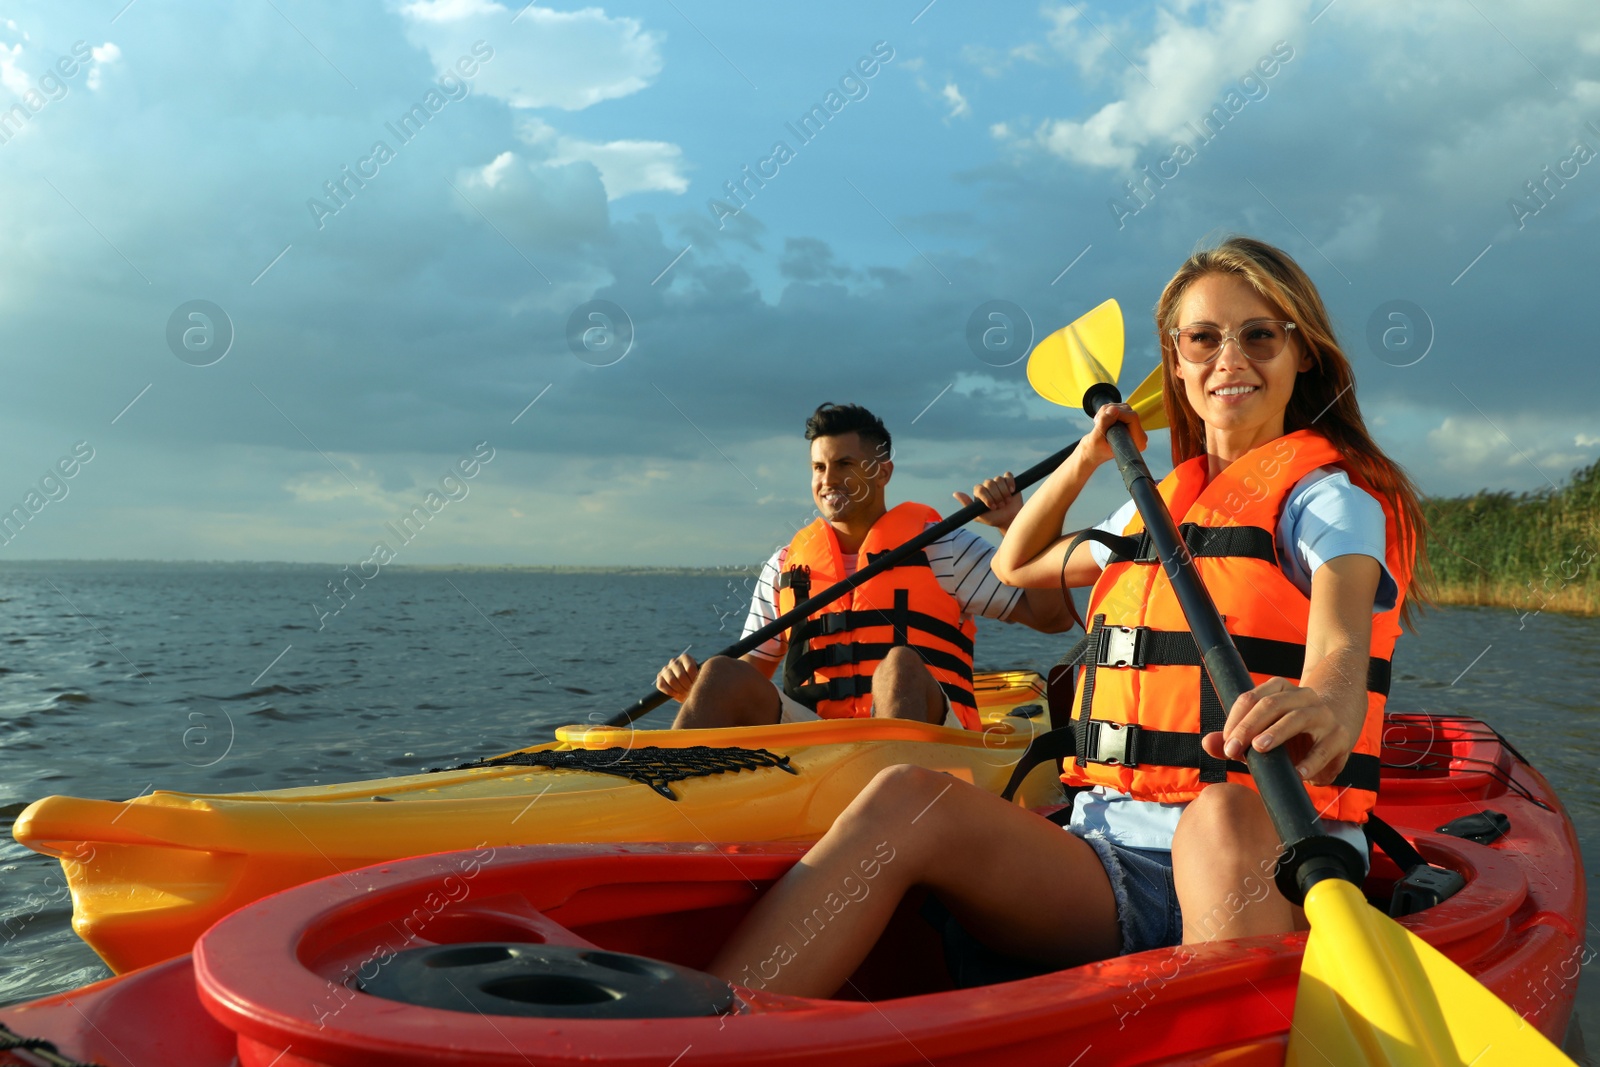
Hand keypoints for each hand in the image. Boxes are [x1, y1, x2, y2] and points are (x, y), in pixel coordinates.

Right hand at [655, 653, 699, 702]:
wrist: (687, 690)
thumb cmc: (697, 683)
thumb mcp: (701, 677)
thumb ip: (702, 675)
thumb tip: (707, 675)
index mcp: (685, 657)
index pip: (690, 668)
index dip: (694, 679)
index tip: (698, 685)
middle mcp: (674, 661)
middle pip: (681, 675)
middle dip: (687, 686)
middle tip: (691, 692)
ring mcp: (665, 669)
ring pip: (671, 681)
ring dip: (679, 690)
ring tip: (685, 693)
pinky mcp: (659, 678)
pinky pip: (661, 685)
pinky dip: (669, 691)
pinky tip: (675, 694)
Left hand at [955, 472, 1020, 528]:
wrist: (1010, 519)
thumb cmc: (993, 519)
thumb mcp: (978, 516)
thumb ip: (967, 505)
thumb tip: (955, 493)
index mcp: (979, 492)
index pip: (980, 489)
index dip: (987, 497)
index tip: (992, 507)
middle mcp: (987, 486)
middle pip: (989, 483)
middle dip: (996, 496)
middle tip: (1000, 506)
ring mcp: (998, 483)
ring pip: (998, 479)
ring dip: (1004, 492)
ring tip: (1007, 502)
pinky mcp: (1008, 481)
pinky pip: (1008, 475)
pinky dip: (1010, 482)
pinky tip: (1012, 491)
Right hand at [1077, 403, 1147, 468]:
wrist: (1091, 452)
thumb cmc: (1094, 450)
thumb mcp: (1096, 437)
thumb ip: (1104, 423)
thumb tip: (1113, 409)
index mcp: (1137, 442)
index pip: (1132, 417)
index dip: (1118, 413)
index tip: (1103, 418)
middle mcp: (1139, 436)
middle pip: (1128, 411)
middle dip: (1111, 411)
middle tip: (1098, 420)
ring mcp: (1134, 429)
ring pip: (1124, 408)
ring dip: (1108, 410)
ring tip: (1098, 421)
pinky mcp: (1128, 424)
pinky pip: (1121, 408)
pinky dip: (1109, 410)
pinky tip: (1102, 420)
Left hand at [1200, 677, 1356, 785]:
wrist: (1342, 718)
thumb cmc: (1292, 729)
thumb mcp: (1265, 729)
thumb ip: (1235, 737)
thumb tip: (1207, 743)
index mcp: (1280, 689)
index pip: (1250, 699)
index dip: (1235, 721)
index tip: (1226, 744)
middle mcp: (1302, 696)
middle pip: (1270, 705)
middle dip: (1247, 728)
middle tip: (1232, 750)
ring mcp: (1322, 714)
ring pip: (1297, 718)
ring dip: (1276, 733)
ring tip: (1259, 748)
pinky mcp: (1340, 736)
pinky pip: (1324, 748)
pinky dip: (1311, 762)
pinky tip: (1298, 773)